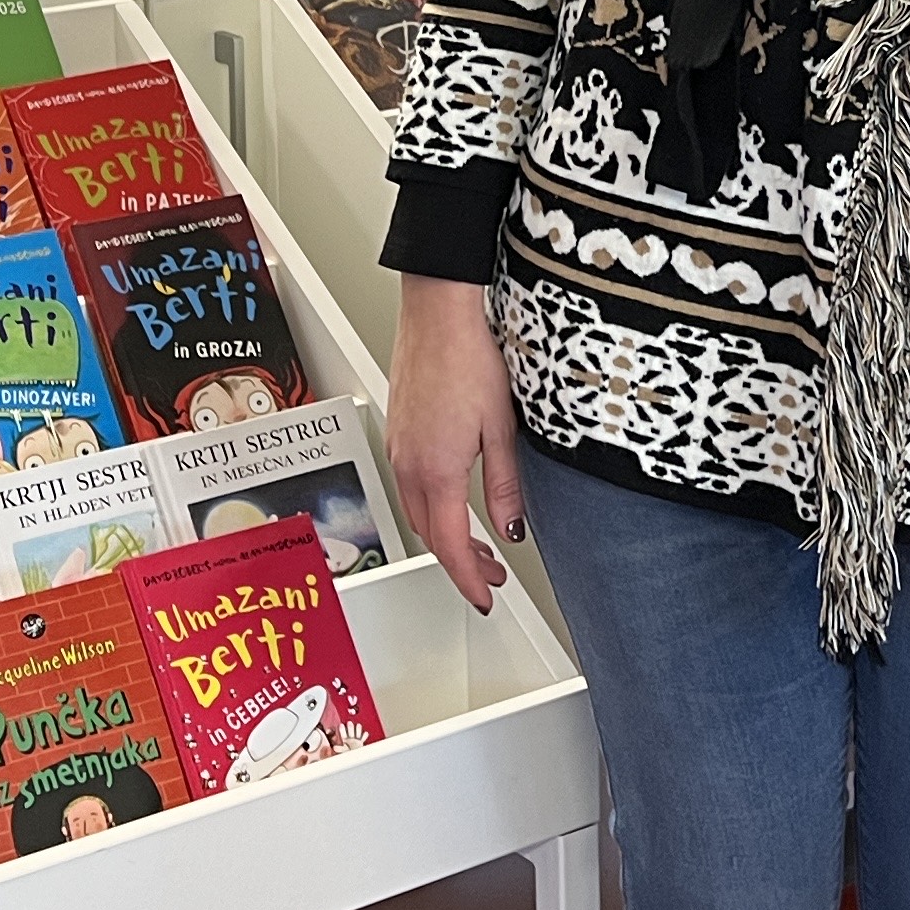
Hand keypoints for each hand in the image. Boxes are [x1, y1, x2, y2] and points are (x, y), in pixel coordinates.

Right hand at [386, 276, 525, 614]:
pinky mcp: (398, 432)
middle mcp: (409, 464)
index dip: (469, 579)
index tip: (486, 596)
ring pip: (418, 512)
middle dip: (460, 562)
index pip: (450, 546)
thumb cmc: (468, 357)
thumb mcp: (502, 429)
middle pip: (430, 535)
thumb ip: (504, 486)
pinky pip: (411, 486)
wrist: (437, 313)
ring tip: (478, 544)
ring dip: (445, 536)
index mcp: (436, 470)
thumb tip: (510, 528)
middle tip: (490, 574)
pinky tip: (453, 502)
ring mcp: (399, 448)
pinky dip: (432, 508)